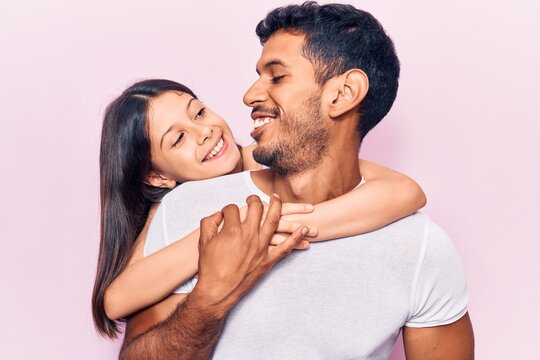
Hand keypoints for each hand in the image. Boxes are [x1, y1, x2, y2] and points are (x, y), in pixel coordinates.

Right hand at [193, 194, 308, 317]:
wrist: (217, 291)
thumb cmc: (209, 267)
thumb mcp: (203, 241)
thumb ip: (208, 223)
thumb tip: (218, 214)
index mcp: (232, 229)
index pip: (232, 209)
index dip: (228, 209)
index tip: (227, 213)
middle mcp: (249, 235)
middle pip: (256, 209)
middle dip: (255, 200)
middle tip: (254, 198)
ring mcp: (260, 247)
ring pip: (275, 221)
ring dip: (280, 208)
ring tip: (280, 199)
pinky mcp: (267, 260)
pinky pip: (285, 247)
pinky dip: (296, 238)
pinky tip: (304, 228)